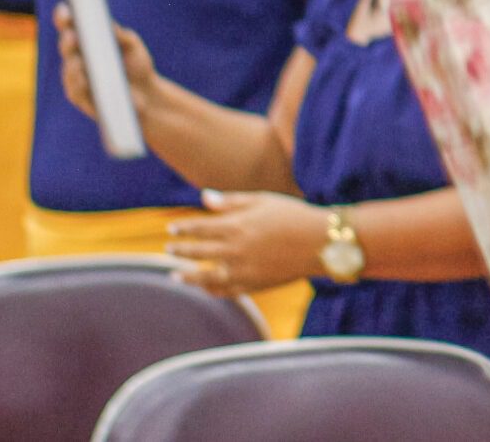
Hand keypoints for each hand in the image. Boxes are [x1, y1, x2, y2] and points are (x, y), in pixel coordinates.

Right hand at [54, 5, 161, 125]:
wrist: (149, 95)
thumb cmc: (138, 66)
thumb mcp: (132, 46)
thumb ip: (120, 35)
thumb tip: (106, 22)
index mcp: (87, 45)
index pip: (72, 30)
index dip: (65, 20)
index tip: (63, 8)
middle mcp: (79, 62)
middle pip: (68, 48)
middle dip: (67, 38)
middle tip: (71, 31)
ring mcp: (79, 81)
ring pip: (69, 69)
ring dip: (70, 58)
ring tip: (73, 46)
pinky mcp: (84, 101)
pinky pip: (75, 91)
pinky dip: (75, 80)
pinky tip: (78, 71)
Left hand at [167, 191, 332, 295]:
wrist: (320, 242)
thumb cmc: (292, 215)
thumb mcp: (262, 200)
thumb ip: (231, 201)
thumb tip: (203, 197)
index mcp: (237, 226)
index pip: (199, 228)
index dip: (183, 229)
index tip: (172, 229)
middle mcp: (235, 250)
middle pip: (198, 252)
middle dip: (180, 251)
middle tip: (169, 249)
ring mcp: (243, 270)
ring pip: (206, 277)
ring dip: (188, 276)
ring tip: (175, 275)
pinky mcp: (254, 285)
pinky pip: (226, 291)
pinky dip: (212, 290)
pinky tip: (205, 287)